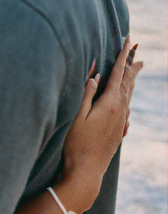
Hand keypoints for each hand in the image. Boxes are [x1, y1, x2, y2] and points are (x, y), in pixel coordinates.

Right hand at [62, 37, 142, 212]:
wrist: (86, 172)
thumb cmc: (75, 144)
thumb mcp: (76, 116)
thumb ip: (86, 95)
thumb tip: (94, 75)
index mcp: (109, 104)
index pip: (117, 74)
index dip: (123, 56)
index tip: (128, 41)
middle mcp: (119, 111)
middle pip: (128, 83)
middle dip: (131, 65)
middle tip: (137, 50)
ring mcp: (120, 123)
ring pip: (129, 95)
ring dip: (131, 80)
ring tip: (135, 70)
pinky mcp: (117, 132)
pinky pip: (125, 109)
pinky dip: (126, 98)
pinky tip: (125, 101)